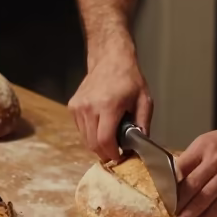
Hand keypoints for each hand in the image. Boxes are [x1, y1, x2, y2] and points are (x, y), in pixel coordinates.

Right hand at [69, 45, 152, 162]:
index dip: (112, 154)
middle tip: (116, 154)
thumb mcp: (144, 100)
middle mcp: (89, 108)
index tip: (120, 158)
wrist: (110, 59)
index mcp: (108, 106)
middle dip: (105, 153)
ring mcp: (78, 107)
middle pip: (92, 143)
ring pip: (84, 138)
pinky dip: (90, 134)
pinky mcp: (72, 106)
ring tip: (110, 140)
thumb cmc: (129, 78)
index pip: (104, 140)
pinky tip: (101, 127)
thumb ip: (143, 124)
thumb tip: (141, 145)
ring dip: (97, 145)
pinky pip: (80, 129)